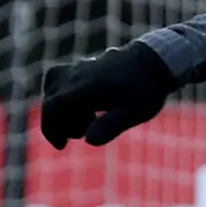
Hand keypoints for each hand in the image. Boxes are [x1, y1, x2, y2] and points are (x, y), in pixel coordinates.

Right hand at [39, 40, 173, 149]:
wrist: (154, 60)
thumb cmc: (145, 89)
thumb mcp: (133, 112)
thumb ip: (110, 125)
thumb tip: (90, 141)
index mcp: (85, 87)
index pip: (53, 107)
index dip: (51, 129)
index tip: (62, 146)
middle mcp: (76, 75)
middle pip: (51, 102)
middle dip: (61, 123)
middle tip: (85, 131)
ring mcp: (76, 68)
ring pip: (53, 90)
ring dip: (62, 110)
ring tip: (88, 119)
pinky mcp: (80, 67)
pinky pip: (58, 81)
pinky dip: (64, 98)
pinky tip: (86, 108)